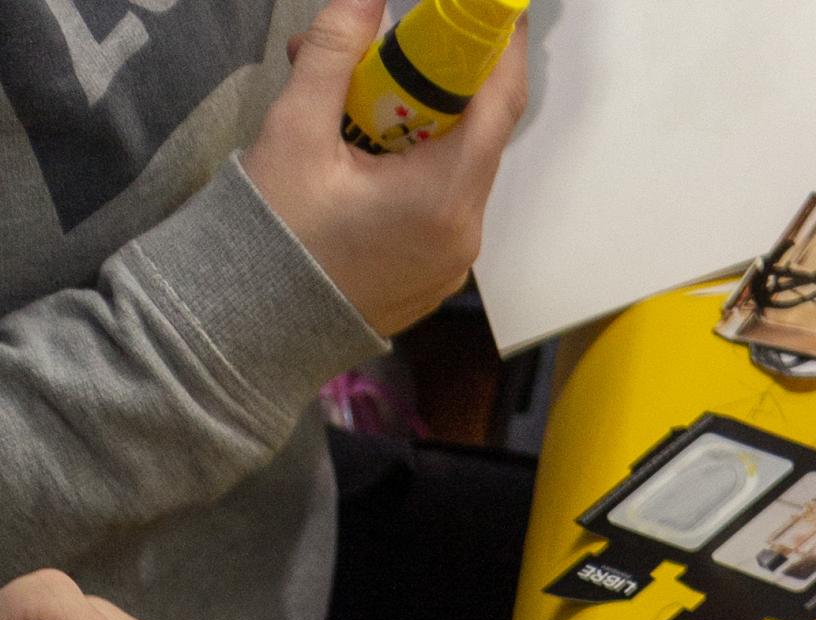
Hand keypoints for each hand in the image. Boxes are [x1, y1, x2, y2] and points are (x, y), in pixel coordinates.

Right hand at [244, 0, 530, 340]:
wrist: (253, 328)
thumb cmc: (276, 232)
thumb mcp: (298, 129)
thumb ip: (337, 53)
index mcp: (443, 199)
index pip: (498, 105)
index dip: (499, 47)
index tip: (491, 9)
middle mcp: (464, 234)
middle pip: (473, 132)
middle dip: (434, 79)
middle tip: (389, 46)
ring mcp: (453, 260)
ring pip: (452, 164)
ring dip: (412, 119)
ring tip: (347, 96)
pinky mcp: (434, 273)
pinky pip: (437, 200)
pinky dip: (408, 162)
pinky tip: (356, 145)